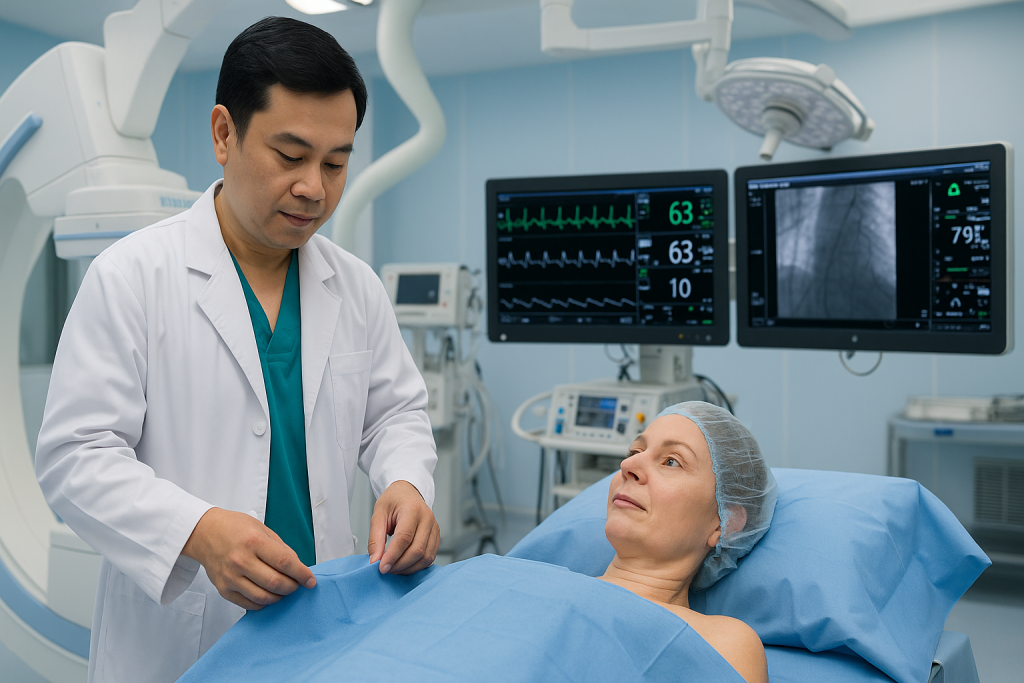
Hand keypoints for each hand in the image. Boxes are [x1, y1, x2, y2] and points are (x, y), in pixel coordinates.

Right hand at [182, 508, 315, 610]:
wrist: (204, 533)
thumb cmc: (235, 528)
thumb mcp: (262, 529)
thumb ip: (281, 549)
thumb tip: (298, 568)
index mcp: (253, 542)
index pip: (284, 562)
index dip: (301, 574)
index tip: (310, 580)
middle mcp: (240, 560)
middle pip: (275, 583)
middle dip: (292, 587)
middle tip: (297, 585)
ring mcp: (230, 577)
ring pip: (263, 598)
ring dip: (279, 597)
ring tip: (283, 590)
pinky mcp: (223, 589)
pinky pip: (249, 604)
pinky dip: (263, 603)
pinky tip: (268, 594)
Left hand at [368, 480, 439, 574]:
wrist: (407, 492)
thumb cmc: (393, 501)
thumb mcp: (378, 514)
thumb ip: (375, 538)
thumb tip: (375, 561)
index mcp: (412, 509)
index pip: (404, 538)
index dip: (392, 556)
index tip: (381, 568)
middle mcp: (428, 519)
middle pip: (417, 550)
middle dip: (400, 565)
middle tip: (385, 570)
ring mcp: (435, 528)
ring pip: (426, 557)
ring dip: (409, 568)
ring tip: (394, 568)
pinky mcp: (437, 537)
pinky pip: (430, 557)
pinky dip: (417, 565)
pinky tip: (404, 565)